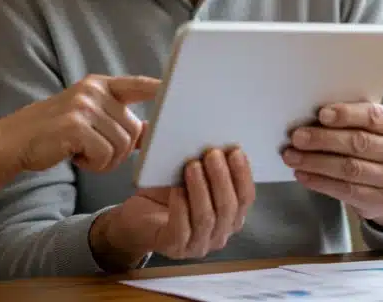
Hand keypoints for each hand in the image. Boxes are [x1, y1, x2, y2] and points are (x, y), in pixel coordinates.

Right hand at [0, 75, 158, 201]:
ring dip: (106, 160)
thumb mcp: (85, 117)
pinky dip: (95, 164)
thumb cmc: (54, 134)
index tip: (179, 90)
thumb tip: (149, 132)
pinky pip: (106, 155)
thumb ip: (114, 118)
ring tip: (82, 153)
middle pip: (134, 129)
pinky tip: (76, 158)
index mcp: (99, 85)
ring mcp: (83, 107)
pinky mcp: (75, 126)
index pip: (137, 84)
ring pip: (121, 145)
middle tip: (93, 151)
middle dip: (119, 150)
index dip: (160, 89)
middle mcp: (93, 91)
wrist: (14, 142)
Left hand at [90, 148, 254, 270]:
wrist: (137, 217)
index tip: (235, 150)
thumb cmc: (166, 195)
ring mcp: (198, 245)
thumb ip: (205, 164)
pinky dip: (180, 207)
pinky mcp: (174, 247)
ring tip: (192, 166)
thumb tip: (212, 136)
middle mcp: (219, 234)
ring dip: (201, 189)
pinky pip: (181, 229)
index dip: (243, 174)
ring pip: (206, 217)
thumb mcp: (190, 177)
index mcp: (230, 216)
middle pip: (228, 208)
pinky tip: (176, 190)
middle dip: (222, 178)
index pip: (245, 198)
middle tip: (212, 154)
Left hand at [282, 102, 382, 227]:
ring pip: (349, 168)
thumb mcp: (375, 131)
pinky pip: (346, 190)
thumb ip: (353, 121)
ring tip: (292, 156)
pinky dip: (320, 182)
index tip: (321, 114)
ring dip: (315, 162)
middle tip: (297, 137)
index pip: (374, 116)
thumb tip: (311, 117)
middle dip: (323, 139)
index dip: (346, 114)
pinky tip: (303, 175)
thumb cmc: (377, 150)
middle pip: (358, 142)